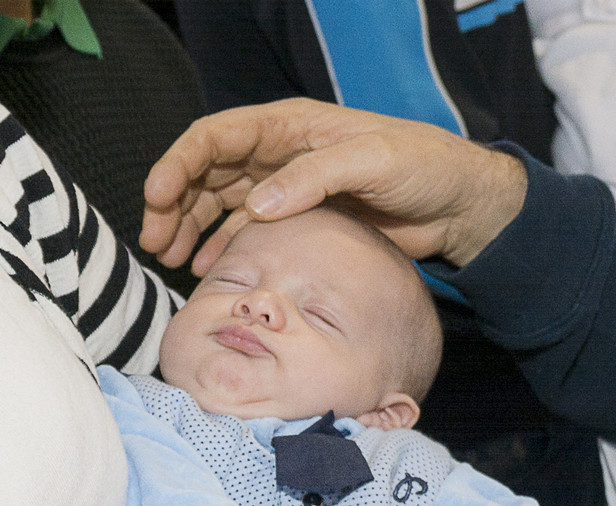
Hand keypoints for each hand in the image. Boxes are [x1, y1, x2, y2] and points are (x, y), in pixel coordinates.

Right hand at [140, 98, 526, 274]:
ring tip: (172, 261)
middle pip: (209, 173)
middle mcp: (281, 155)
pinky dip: (225, 247)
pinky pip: (250, 231)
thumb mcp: (372, 161)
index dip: (181, 163)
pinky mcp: (304, 222)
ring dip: (194, 229)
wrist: (459, 204)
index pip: (218, 136)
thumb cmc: (423, 166)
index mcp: (291, 126)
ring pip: (223, 204)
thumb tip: (258, 205)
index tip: (158, 196)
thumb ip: (315, 178)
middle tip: (156, 243)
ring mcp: (290, 190)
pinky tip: (207, 269)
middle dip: (176, 204)